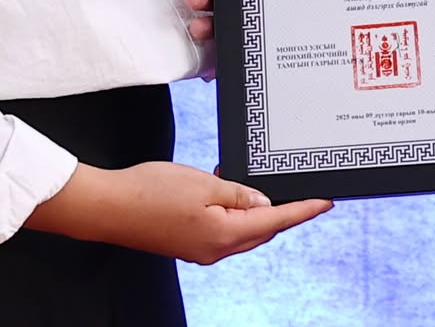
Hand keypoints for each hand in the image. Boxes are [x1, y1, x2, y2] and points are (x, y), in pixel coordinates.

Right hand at [27, 160, 329, 263]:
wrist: (108, 207)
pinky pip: (222, 230)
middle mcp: (215, 250)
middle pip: (261, 232)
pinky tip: (230, 192)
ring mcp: (199, 250)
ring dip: (255, 212)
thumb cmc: (150, 191)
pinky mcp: (186, 243)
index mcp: (223, 236)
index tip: (326, 201)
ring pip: (242, 232)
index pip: (275, 222)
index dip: (303, 210)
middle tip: (302, 191)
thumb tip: (262, 205)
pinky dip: (233, 213)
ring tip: (262, 185)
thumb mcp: (203, 183)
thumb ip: (237, 194)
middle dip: (283, 213)